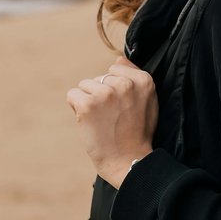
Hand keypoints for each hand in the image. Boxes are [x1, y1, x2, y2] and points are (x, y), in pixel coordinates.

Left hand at [64, 55, 156, 187]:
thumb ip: (135, 78)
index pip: (115, 69)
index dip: (115, 89)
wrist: (129, 162)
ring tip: (102, 121)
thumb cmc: (137, 133)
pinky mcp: (87, 105)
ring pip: (85, 85)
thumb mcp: (147, 101)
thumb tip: (118, 58)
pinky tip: (90, 122)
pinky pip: (72, 95)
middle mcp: (125, 83)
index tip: (123, 108)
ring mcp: (105, 93)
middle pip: (99, 77)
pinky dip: (76, 108)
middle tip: (112, 118)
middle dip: (101, 94)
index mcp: (143, 80)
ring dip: (88, 102)